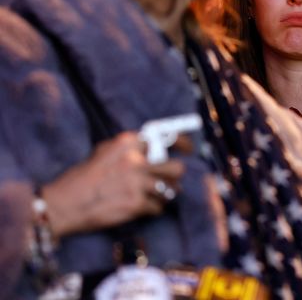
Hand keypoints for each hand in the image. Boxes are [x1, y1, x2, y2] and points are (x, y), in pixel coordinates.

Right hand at [42, 132, 184, 239]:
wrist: (65, 204)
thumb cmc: (83, 177)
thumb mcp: (105, 151)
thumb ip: (129, 148)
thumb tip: (153, 147)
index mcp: (129, 143)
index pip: (167, 139)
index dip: (183, 144)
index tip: (189, 149)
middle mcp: (136, 161)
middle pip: (177, 167)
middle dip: (175, 175)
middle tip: (170, 179)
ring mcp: (138, 183)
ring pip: (171, 189)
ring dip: (165, 194)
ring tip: (155, 195)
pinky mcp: (137, 204)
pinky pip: (158, 207)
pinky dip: (153, 209)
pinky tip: (142, 208)